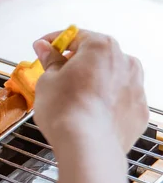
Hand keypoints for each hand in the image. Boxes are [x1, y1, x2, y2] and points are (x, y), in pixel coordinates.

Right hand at [33, 30, 148, 151]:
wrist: (87, 146)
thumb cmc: (66, 111)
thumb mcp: (47, 80)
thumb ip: (50, 60)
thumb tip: (46, 48)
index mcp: (101, 47)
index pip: (75, 36)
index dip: (54, 42)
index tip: (43, 49)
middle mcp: (125, 62)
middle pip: (96, 56)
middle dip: (76, 63)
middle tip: (55, 76)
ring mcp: (136, 87)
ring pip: (110, 78)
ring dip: (92, 82)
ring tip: (72, 98)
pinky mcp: (138, 111)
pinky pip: (119, 100)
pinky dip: (105, 103)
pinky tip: (87, 113)